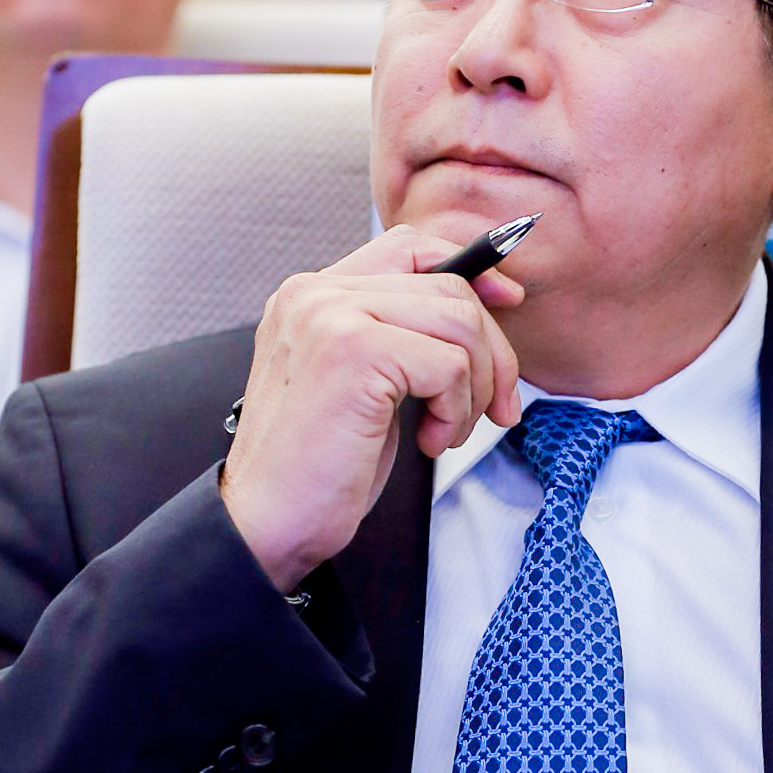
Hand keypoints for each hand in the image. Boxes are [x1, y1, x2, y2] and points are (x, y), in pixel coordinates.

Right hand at [219, 225, 522, 593]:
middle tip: (494, 408)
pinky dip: (455, 410)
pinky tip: (428, 441)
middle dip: (492, 351)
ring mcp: (330, 317)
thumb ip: (402, 334)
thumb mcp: (364, 384)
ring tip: (445, 431)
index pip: (409, 247)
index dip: (471, 269)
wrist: (266, 525)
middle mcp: (314, 294)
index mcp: (311, 296)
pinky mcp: (352, 352)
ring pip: (458, 321)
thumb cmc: (317, 468)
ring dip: (474, 388)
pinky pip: (448, 365)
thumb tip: (488, 302)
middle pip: (449, 285)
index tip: (507, 303)